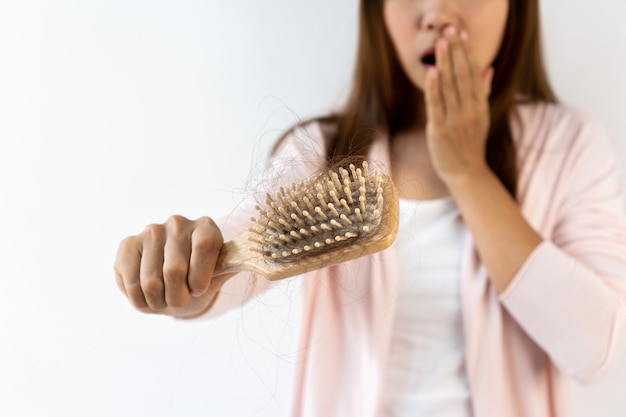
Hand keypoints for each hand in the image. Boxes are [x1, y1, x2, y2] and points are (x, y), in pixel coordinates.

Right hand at [114, 215, 231, 318]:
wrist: (172, 285)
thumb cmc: (199, 279)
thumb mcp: (220, 275)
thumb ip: (236, 266)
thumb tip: (262, 263)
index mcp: (206, 227)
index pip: (205, 245)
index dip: (200, 275)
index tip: (198, 289)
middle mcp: (179, 223)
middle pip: (174, 269)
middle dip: (177, 297)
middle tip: (179, 301)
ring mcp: (151, 231)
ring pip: (151, 281)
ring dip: (157, 301)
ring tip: (163, 299)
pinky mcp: (128, 244)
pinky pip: (130, 281)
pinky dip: (139, 299)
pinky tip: (146, 295)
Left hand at [424, 26, 494, 183]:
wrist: (465, 173)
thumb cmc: (469, 144)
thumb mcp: (481, 117)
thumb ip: (483, 92)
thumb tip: (488, 69)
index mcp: (479, 106)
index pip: (473, 74)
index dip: (466, 54)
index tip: (461, 35)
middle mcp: (469, 111)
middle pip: (462, 76)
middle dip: (455, 53)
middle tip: (449, 31)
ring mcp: (455, 120)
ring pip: (450, 87)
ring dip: (445, 63)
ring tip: (440, 43)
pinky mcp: (440, 129)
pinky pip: (437, 105)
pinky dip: (434, 88)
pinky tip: (433, 72)